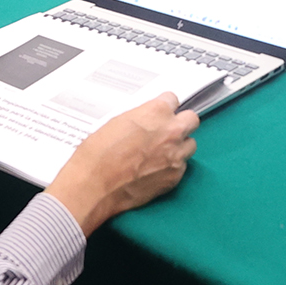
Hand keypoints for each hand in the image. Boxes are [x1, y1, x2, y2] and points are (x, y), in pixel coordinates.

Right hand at [45, 93, 199, 234]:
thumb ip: (142, 118)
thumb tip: (148, 121)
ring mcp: (176, 155)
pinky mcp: (174, 178)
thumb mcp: (118, 122)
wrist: (93, 185)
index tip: (160, 114)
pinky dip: (172, 167)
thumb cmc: (98, 153)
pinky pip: (182, 167)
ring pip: (190, 145)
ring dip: (179, 146)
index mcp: (156, 112)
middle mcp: (171, 131)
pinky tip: (155, 170)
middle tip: (167, 131)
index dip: (164, 108)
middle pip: (191, 120)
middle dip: (181, 123)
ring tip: (161, 153)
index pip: (173, 99)